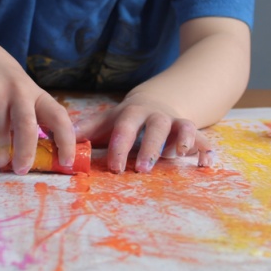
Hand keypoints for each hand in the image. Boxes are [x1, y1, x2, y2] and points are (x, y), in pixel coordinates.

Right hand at [0, 41, 74, 173]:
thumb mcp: (30, 97)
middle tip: (21, 170)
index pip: (58, 117)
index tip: (67, 162)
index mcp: (37, 95)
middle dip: (25, 150)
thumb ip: (38, 123)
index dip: (66, 140)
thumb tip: (50, 159)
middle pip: (25, 124)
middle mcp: (17, 91)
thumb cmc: (11, 89)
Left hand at [73, 95, 215, 173]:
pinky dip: (206, 149)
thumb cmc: (127, 119)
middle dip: (149, 147)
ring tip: (180, 155)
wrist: (157, 102)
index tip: (114, 167)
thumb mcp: (108, 121)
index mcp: (133, 113)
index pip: (125, 127)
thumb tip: (63, 140)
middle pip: (155, 127)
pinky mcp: (192, 132)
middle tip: (142, 169)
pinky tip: (207, 164)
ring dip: (182, 140)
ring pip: (183, 127)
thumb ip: (88, 130)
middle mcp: (156, 116)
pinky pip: (203, 138)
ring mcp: (176, 122)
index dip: (120, 145)